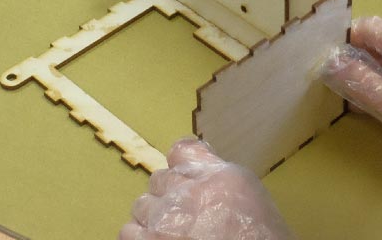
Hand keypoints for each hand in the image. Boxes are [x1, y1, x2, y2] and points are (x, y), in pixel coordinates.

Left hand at [118, 138, 294, 239]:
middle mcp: (189, 193)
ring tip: (171, 237)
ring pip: (142, 205)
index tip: (184, 181)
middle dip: (169, 198)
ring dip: (153, 219)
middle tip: (185, 220)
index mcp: (220, 178)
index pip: (182, 152)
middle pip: (160, 180)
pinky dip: (140, 239)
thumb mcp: (252, 200)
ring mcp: (166, 219)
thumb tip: (197, 169)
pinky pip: (129, 232)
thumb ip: (221, 178)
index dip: (181, 169)